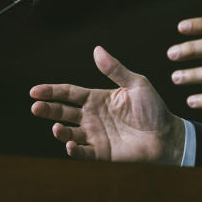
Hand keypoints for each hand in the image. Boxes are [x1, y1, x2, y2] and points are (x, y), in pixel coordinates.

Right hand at [30, 46, 184, 163]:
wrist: (167, 135)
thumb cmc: (153, 108)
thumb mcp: (136, 84)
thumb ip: (115, 70)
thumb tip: (97, 49)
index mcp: (98, 98)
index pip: (69, 93)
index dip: (52, 91)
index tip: (35, 91)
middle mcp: (92, 116)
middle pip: (63, 112)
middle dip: (48, 109)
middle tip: (35, 107)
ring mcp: (95, 135)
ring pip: (69, 133)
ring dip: (59, 131)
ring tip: (57, 126)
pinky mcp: (101, 152)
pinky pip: (82, 152)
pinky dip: (73, 150)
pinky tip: (69, 145)